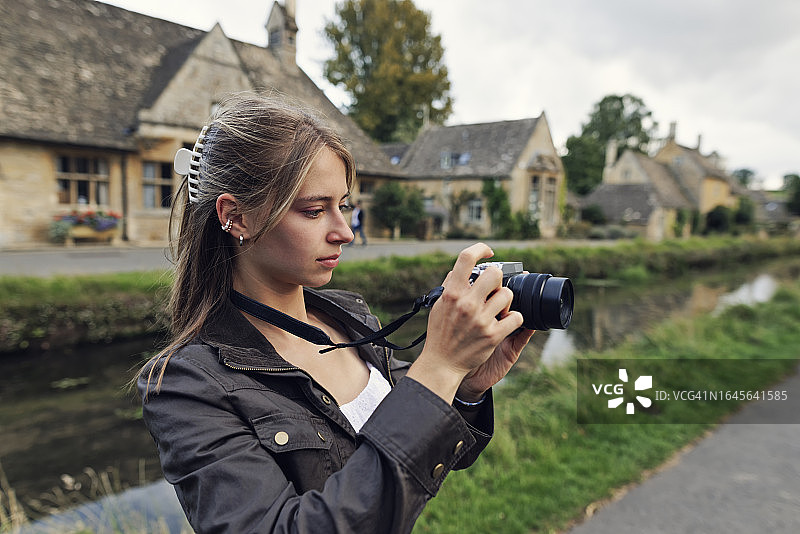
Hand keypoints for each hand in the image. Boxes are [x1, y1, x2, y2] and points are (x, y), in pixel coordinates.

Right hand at [405, 243, 525, 401]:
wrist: (442, 363)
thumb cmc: (440, 333)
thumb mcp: (439, 306)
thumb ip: (450, 286)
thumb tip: (460, 269)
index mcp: (452, 293)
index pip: (466, 257)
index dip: (480, 249)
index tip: (488, 253)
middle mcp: (466, 304)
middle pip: (495, 274)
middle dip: (498, 279)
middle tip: (494, 289)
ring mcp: (481, 320)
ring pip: (507, 295)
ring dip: (505, 301)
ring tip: (498, 309)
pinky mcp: (493, 335)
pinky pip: (516, 317)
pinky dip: (514, 319)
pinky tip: (506, 322)